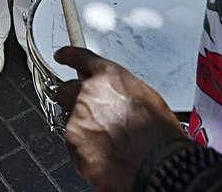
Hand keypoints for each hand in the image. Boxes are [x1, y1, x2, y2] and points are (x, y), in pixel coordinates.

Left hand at [54, 47, 184, 191]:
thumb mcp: (145, 97)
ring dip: (83, 126)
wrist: (157, 165)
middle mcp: (87, 94)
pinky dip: (84, 147)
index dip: (68, 56)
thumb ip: (118, 90)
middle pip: (66, 90)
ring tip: (109, 140)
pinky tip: (105, 153)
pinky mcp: (72, 144)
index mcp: (107, 77)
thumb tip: (112, 96)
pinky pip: (72, 143)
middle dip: (74, 99)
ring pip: (70, 119)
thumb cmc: (159, 134)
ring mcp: (77, 120)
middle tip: (93, 113)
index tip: (62, 56)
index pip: (80, 57)